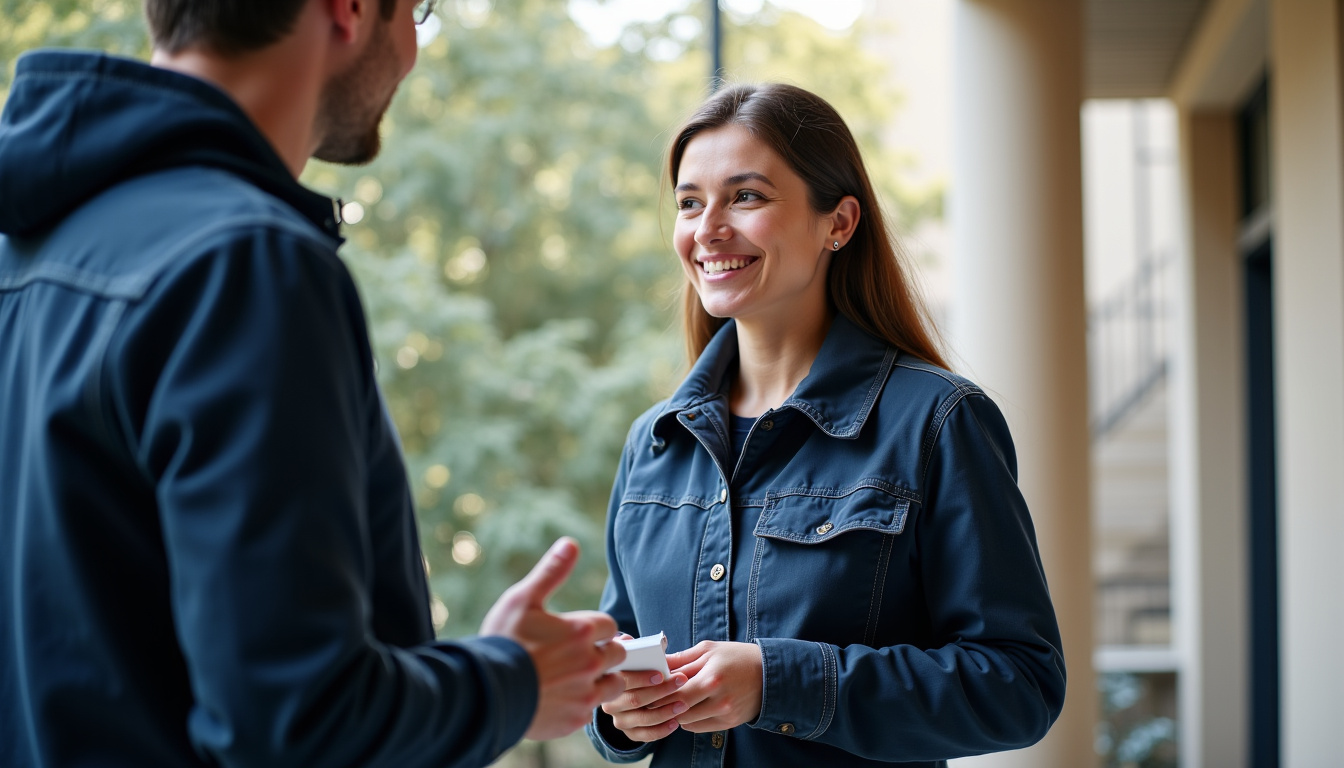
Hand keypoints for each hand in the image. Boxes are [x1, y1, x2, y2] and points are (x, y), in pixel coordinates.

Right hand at [480, 537, 626, 739]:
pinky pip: (592, 709)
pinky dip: (582, 703)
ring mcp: (585, 692)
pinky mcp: (576, 718)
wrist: (485, 694)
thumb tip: (570, 543)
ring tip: (578, 677)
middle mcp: (590, 662)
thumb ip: (551, 572)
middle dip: (603, 651)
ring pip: (614, 683)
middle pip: (616, 653)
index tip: (578, 633)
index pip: (608, 625)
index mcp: (581, 631)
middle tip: (579, 654)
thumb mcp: (523, 599)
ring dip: (602, 678)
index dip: (594, 628)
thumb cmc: (502, 643)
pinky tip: (562, 698)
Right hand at [599, 635, 689, 742]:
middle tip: (681, 682)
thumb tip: (647, 640)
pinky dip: (661, 730)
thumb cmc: (633, 667)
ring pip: (642, 719)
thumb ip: (635, 646)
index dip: (642, 678)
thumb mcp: (630, 653)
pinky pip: (645, 736)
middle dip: (661, 692)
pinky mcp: (629, 733)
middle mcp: (609, 703)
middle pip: (635, 700)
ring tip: (683, 704)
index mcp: (608, 681)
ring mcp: (619, 720)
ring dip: (665, 712)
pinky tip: (675, 722)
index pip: (623, 680)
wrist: (627, 691)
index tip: (662, 674)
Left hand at [657, 640, 761, 732]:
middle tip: (652, 697)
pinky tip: (688, 707)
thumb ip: (681, 659)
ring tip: (670, 701)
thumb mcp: (709, 650)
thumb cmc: (736, 657)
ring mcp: (724, 714)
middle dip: (663, 704)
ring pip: (686, 721)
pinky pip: (698, 727)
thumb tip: (657, 663)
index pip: (674, 693)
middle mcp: (719, 700)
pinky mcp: (729, 724)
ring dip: (675, 713)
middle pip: (678, 710)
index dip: (657, 693)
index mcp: (712, 678)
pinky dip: (688, 719)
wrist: (769, 674)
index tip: (647, 688)